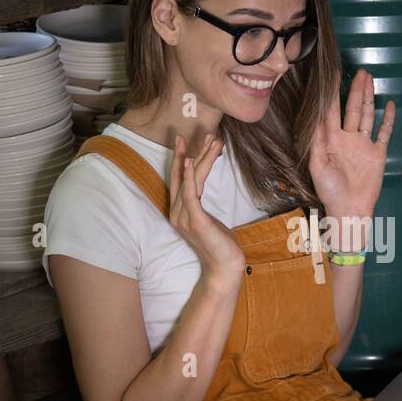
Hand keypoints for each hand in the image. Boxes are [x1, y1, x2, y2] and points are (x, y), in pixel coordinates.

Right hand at [169, 133, 244, 280]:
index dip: (178, 160)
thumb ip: (200, 205)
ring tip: (208, 140)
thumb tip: (202, 187)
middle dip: (183, 154)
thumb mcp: (209, 220)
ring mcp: (184, 218)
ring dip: (198, 158)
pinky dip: (190, 177)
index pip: (177, 182)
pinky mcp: (195, 222)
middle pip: (180, 178)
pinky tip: (191, 161)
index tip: (183, 141)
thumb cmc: (219, 244)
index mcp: (178, 213)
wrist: (225, 267)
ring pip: (190, 182)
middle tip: (184, 133)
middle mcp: (176, 214)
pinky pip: (190, 195)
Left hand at [308, 70, 394, 222]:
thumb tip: (315, 117)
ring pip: (368, 115)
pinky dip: (388, 119)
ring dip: (369, 97)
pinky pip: (384, 132)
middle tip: (360, 71)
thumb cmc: (329, 190)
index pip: (332, 111)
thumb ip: (316, 141)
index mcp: (332, 139)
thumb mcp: (317, 164)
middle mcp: (348, 138)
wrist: (350, 209)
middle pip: (353, 108)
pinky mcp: (378, 153)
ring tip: (371, 80)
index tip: (333, 75)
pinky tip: (391, 105)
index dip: (333, 93)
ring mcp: (364, 145)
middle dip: (356, 90)